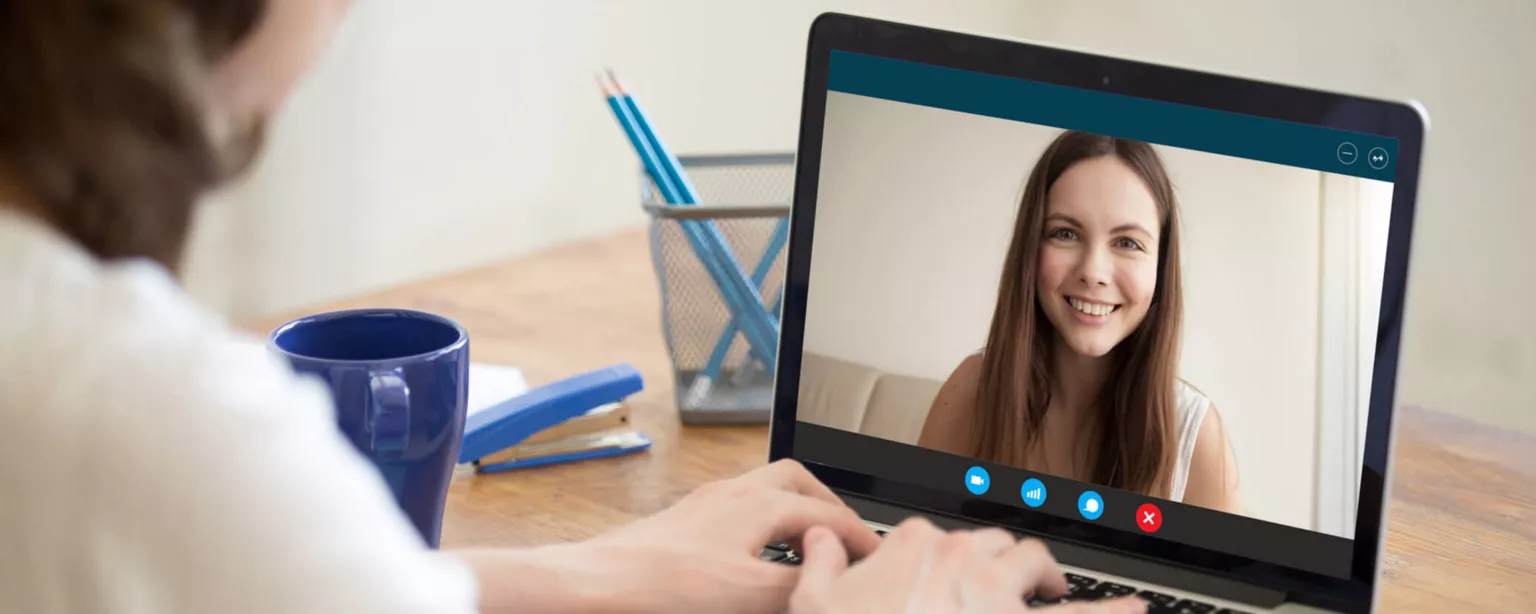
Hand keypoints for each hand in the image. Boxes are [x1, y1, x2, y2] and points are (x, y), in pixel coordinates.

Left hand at [461, 459, 881, 613]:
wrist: (596, 585)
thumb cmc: (664, 586)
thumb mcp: (750, 595)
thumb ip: (799, 589)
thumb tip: (833, 587)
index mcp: (758, 503)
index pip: (828, 514)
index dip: (861, 537)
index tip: (880, 557)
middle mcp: (733, 493)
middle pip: (796, 482)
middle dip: (828, 506)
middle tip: (848, 537)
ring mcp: (705, 505)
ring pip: (764, 492)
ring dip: (793, 512)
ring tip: (809, 546)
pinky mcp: (683, 523)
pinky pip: (737, 511)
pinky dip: (762, 527)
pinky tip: (757, 558)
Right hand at [789, 517, 1145, 613]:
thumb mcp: (811, 604)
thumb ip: (818, 564)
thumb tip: (820, 541)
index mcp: (914, 545)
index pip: (933, 537)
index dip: (938, 559)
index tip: (936, 575)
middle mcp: (961, 558)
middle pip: (992, 545)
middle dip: (1001, 561)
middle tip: (1008, 580)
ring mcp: (996, 592)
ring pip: (1034, 564)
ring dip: (1049, 575)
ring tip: (1059, 585)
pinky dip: (1113, 611)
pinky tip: (1137, 611)